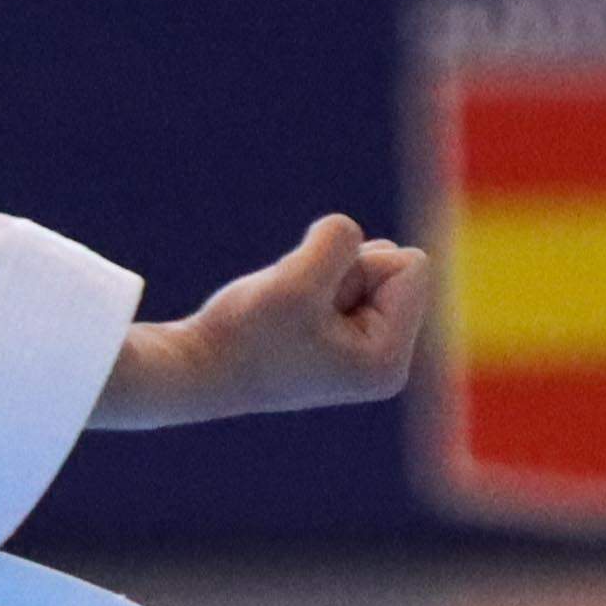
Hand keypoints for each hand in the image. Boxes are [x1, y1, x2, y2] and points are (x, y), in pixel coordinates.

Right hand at [95, 214, 432, 431]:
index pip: (410, 265)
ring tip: (286, 314)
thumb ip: (339, 240)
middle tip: (295, 313)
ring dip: (320, 273)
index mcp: (389, 362)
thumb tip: (353, 236)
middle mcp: (385, 362)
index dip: (356, 265)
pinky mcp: (338, 336)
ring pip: (363, 264)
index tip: (311, 307)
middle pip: (391, 263)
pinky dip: (308, 280)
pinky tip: (283, 317)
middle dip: (340, 270)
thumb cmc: (244, 335)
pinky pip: (339, 273)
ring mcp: (362, 351)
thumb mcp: (297, 281)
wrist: (194, 369)